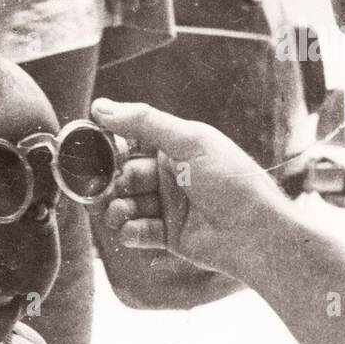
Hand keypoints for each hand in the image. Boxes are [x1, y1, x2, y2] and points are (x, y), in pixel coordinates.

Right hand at [91, 99, 291, 278]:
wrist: (254, 233)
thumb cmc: (231, 180)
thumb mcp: (189, 140)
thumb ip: (144, 123)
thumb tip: (101, 107)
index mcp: (175, 147)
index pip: (131, 142)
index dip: (110, 147)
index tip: (90, 151)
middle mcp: (170, 175)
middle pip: (124, 176)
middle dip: (111, 183)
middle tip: (106, 189)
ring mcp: (169, 206)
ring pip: (127, 205)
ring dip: (117, 208)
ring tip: (121, 211)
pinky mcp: (168, 236)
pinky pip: (137, 232)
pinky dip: (130, 231)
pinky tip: (133, 230)